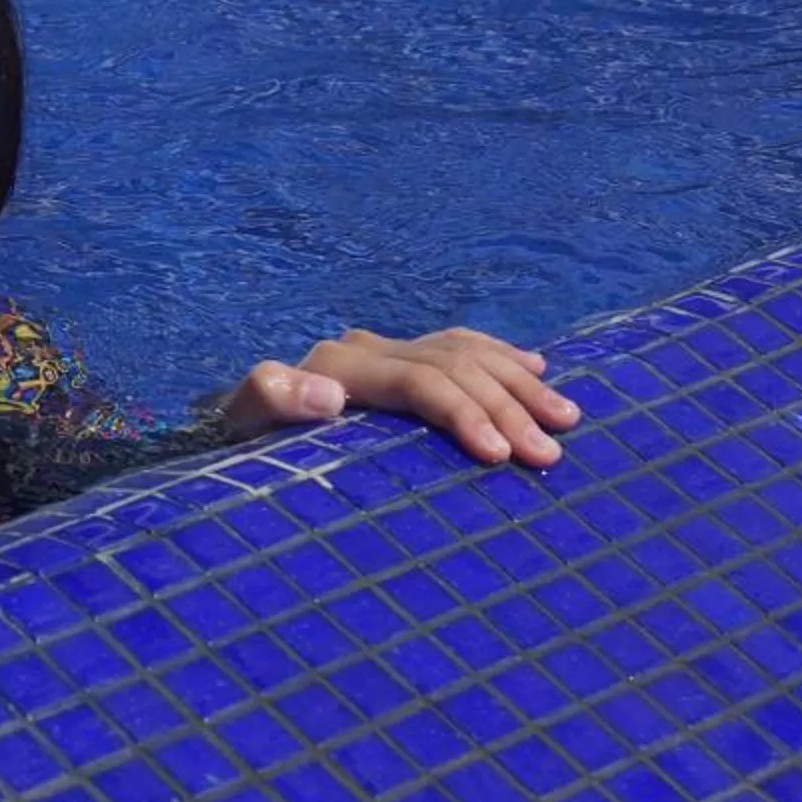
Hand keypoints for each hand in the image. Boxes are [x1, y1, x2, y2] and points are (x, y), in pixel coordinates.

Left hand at [205, 327, 581, 467]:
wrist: (235, 426)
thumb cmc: (245, 442)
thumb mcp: (245, 425)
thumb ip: (273, 398)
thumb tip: (326, 392)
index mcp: (340, 363)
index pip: (420, 380)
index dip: (462, 412)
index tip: (499, 456)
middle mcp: (367, 348)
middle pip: (454, 367)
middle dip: (506, 407)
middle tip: (550, 454)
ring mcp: (386, 350)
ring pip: (467, 352)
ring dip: (518, 383)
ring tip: (566, 418)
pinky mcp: (397, 358)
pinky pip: (460, 345)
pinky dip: (501, 357)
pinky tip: (535, 369)